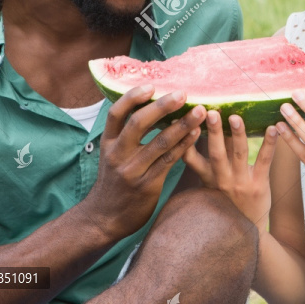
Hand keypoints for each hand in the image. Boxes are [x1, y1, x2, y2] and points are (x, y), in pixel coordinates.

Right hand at [83, 85, 206, 239]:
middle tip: (182, 94)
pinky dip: (184, 145)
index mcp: (107, 143)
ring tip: (200, 111)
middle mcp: (117, 154)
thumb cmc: (114, 181)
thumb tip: (152, 106)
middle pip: (138, 123)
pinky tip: (196, 134)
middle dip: (162, 106)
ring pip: (160, 142)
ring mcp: (132, 171)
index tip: (151, 85)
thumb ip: (126, 135)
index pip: (116, 113)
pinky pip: (169, 161)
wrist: (104, 218)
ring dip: (182, 124)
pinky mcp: (147, 185)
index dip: (132, 97)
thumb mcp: (112, 155)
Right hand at [183, 110, 277, 230]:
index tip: (185, 123)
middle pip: (216, 152)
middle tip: (211, 112)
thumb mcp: (211, 186)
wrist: (248, 230)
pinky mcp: (259, 185)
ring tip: (236, 117)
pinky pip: (265, 161)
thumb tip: (203, 133)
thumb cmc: (228, 202)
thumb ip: (208, 163)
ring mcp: (241, 182)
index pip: (191, 158)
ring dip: (238, 134)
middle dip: (213, 132)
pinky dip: (270, 143)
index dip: (186, 141)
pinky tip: (273, 128)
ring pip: (239, 154)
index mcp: (207, 178)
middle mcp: (222, 180)